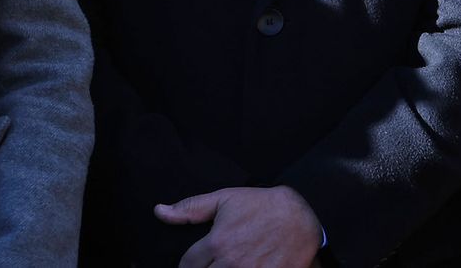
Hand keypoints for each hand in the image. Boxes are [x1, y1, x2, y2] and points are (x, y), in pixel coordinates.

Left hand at [155, 186, 321, 267]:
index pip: (187, 266)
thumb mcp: (226, 199)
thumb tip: (159, 211)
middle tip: (215, 262)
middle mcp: (230, 263)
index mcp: (217, 243)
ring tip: (228, 264)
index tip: (197, 262)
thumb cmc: (262, 206)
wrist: (301, 218)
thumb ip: (191, 207)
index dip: (188, 265)